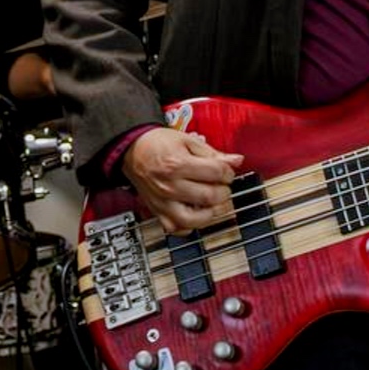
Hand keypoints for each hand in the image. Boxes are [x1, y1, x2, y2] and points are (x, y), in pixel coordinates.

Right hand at [122, 125, 243, 232]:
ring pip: (196, 219)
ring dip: (211, 212)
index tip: (226, 171)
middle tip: (220, 185)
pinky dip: (189, 226)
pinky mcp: (158, 211)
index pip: (217, 173)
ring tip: (212, 202)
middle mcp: (170, 186)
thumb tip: (236, 160)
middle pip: (210, 196)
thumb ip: (212, 153)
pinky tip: (194, 213)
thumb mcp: (186, 140)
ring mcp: (163, 202)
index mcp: (178, 164)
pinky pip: (177, 229)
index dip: (228, 172)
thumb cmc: (157, 144)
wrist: (132, 150)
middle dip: (223, 191)